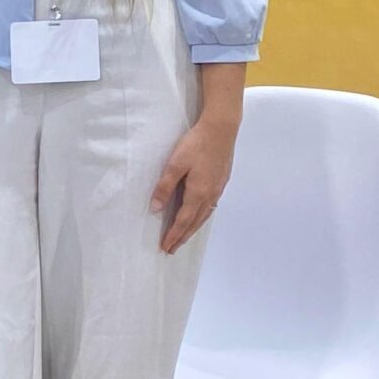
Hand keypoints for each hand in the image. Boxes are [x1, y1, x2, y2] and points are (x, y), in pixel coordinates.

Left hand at [152, 113, 237, 253]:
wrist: (222, 130)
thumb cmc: (196, 145)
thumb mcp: (175, 165)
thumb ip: (165, 187)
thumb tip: (156, 209)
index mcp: (198, 193)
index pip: (183, 220)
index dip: (174, 235)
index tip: (166, 247)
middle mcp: (210, 195)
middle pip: (195, 222)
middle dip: (183, 236)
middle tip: (172, 249)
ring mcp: (218, 189)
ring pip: (204, 215)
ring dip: (193, 228)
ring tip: (183, 237)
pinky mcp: (222, 182)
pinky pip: (210, 207)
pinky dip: (202, 217)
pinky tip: (199, 216)